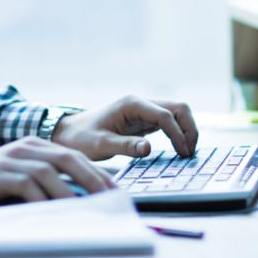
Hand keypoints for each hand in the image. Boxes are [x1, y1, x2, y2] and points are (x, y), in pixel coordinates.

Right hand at [0, 137, 114, 211]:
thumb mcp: (18, 182)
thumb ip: (44, 187)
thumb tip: (78, 204)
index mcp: (33, 146)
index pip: (73, 155)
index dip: (96, 172)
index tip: (115, 191)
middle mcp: (25, 148)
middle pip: (68, 158)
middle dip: (93, 178)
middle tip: (110, 198)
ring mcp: (10, 159)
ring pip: (50, 171)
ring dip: (71, 191)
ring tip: (88, 209)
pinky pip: (26, 185)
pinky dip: (42, 199)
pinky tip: (54, 213)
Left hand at [50, 95, 197, 160]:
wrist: (67, 134)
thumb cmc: (81, 137)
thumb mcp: (100, 144)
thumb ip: (125, 146)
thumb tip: (149, 149)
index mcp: (131, 104)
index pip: (165, 114)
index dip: (177, 133)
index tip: (183, 153)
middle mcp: (140, 104)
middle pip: (177, 108)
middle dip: (188, 128)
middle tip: (189, 153)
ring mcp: (143, 111)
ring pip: (176, 114)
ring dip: (185, 130)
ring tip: (186, 153)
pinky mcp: (142, 122)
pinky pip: (167, 124)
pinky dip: (177, 134)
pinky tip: (178, 150)